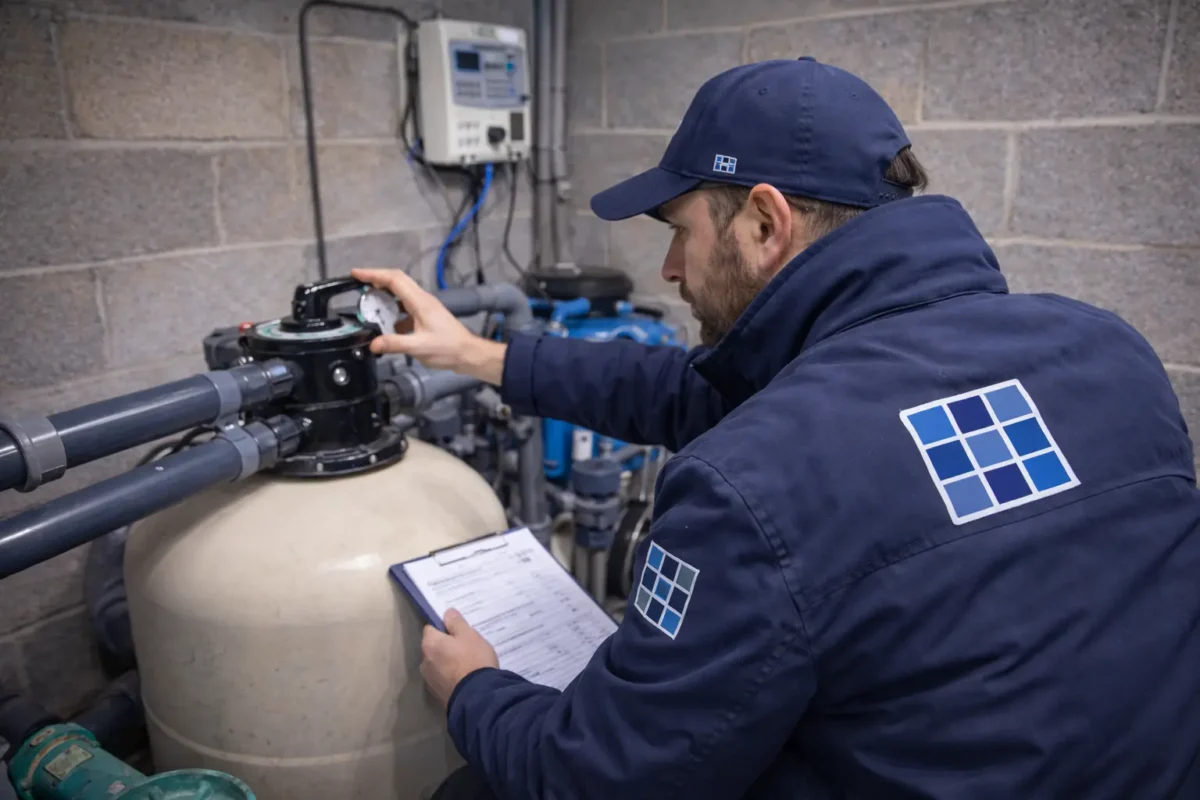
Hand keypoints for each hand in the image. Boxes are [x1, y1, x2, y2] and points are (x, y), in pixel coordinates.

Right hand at [350, 268, 505, 382]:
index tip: (356, 274)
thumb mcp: (419, 347)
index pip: (394, 280)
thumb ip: (395, 344)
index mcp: (420, 302)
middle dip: (376, 280)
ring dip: (383, 296)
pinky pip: (405, 308)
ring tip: (366, 304)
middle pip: (397, 281)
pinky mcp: (425, 317)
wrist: (468, 354)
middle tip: (357, 286)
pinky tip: (385, 325)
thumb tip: (373, 344)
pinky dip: (392, 312)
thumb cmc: (448, 348)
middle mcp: (422, 300)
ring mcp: (425, 307)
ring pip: (400, 294)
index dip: (374, 274)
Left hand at [420, 609, 498, 708]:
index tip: (457, 630)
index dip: (444, 628)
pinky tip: (464, 678)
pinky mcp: (437, 694)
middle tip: (465, 647)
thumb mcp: (469, 635)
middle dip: (445, 646)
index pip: (431, 629)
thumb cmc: (473, 660)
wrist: (478, 697)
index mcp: (430, 644)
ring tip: (466, 664)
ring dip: (447, 663)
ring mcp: (430, 680)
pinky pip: (443, 679)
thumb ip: (456, 623)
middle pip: (433, 648)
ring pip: (437, 664)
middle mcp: (424, 661)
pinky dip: (450, 677)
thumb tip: (447, 613)